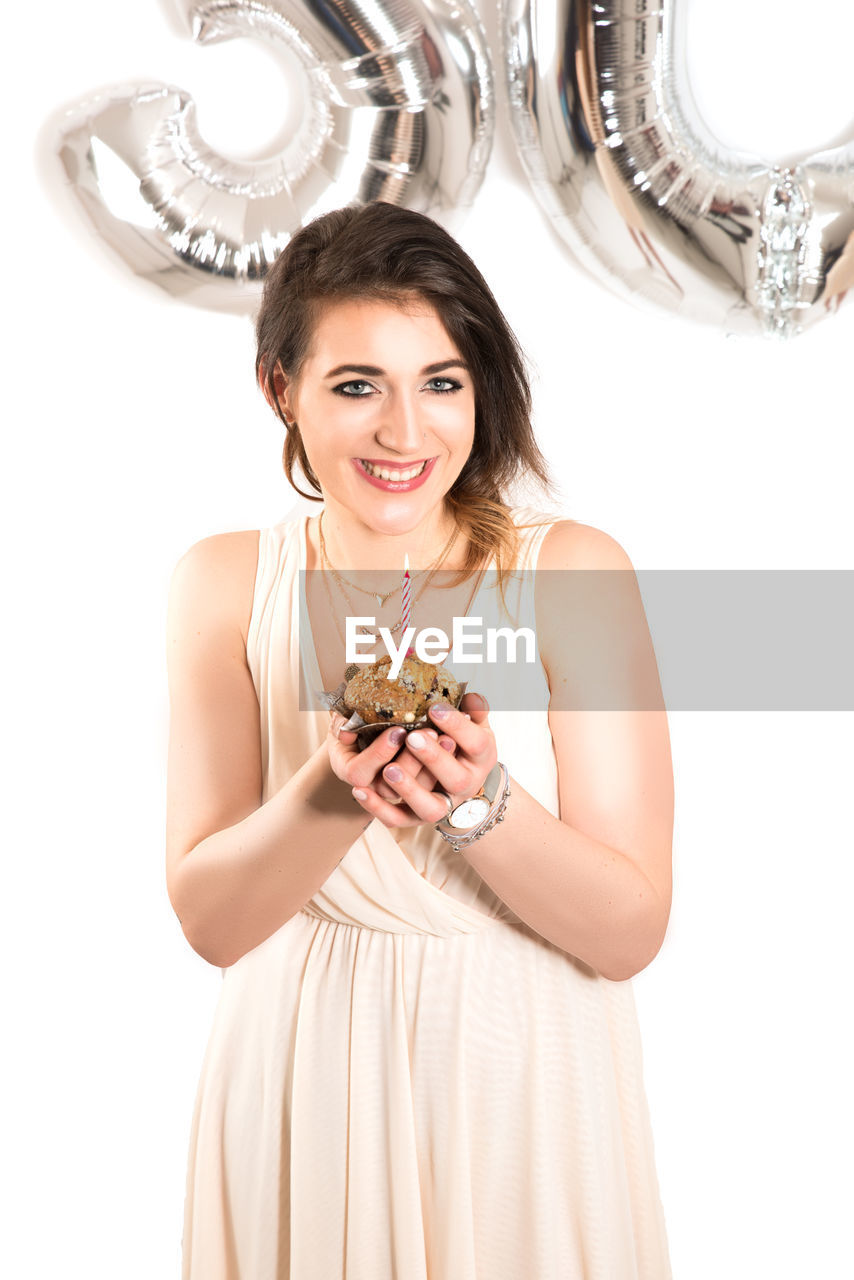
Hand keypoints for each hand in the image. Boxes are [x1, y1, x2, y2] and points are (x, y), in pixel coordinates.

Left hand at [349, 692, 495, 828]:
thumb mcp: (472, 723)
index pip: (476, 743)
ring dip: (409, 787)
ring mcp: (440, 805)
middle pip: (456, 779)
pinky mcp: (414, 818)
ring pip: (428, 807)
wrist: (459, 780)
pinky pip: (396, 820)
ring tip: (389, 769)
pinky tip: (359, 790)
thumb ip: (472, 708)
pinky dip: (377, 808)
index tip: (435, 708)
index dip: (458, 726)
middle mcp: (465, 785)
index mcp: (481, 758)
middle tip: (413, 737)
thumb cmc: (461, 742)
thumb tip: (470, 695)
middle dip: (434, 758)